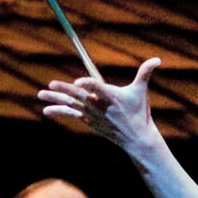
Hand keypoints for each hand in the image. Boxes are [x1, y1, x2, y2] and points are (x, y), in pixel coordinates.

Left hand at [39, 57, 162, 150]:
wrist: (136, 138)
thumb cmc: (139, 112)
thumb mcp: (142, 91)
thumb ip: (145, 72)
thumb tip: (158, 59)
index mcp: (111, 97)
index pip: (97, 88)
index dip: (88, 84)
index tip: (78, 82)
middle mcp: (99, 106)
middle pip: (79, 96)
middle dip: (64, 90)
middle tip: (50, 84)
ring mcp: (92, 115)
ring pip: (71, 104)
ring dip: (55, 99)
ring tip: (40, 94)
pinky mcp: (88, 120)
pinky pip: (71, 114)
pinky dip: (59, 111)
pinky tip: (46, 110)